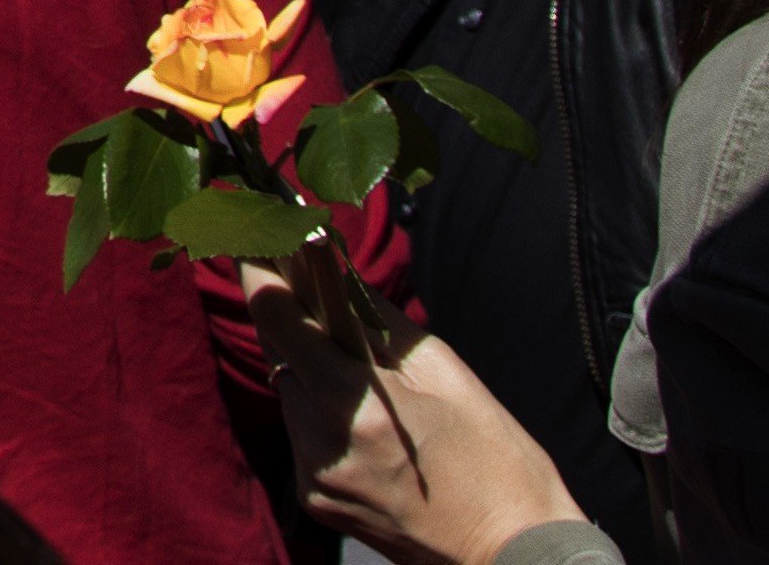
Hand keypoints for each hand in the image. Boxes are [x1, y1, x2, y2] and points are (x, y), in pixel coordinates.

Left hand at [232, 258, 583, 564]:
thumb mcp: (445, 372)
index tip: (257, 234)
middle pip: (277, 349)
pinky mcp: (315, 499)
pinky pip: (304, 433)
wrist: (512, 553)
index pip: (274, 313)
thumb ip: (376, 317)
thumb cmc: (496, 457)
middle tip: (307, 281)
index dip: (258, 267)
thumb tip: (331, 261)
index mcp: (355, 400)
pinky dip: (323, 412)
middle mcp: (321, 438)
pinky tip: (366, 420)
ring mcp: (314, 474)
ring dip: (311, 367)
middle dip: (291, 314)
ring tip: (361, 372)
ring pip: (289, 389)